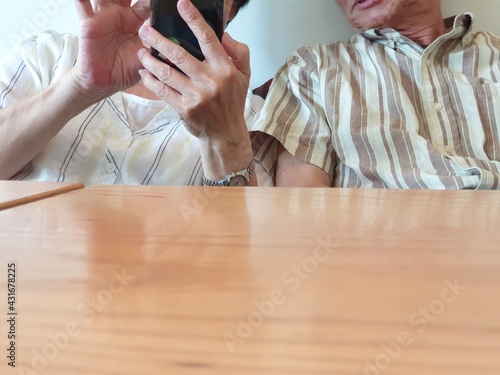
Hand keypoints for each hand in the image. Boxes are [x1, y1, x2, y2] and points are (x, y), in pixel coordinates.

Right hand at [72, 0, 150, 99]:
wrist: (104, 82)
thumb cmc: (124, 70)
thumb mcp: (147, 59)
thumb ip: (157, 47)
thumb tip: (172, 41)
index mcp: (138, 21)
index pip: (149, 2)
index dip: (156, 0)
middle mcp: (121, 14)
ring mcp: (104, 15)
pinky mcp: (89, 22)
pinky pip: (82, 4)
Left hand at [136, 0, 250, 144]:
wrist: (225, 134)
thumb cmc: (232, 102)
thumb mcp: (244, 75)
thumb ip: (238, 51)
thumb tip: (223, 34)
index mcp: (225, 68)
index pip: (208, 39)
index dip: (194, 20)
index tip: (181, 4)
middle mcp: (210, 81)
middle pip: (179, 54)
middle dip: (158, 40)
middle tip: (144, 29)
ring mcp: (196, 96)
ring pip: (167, 73)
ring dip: (150, 60)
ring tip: (140, 52)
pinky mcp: (184, 109)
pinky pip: (163, 91)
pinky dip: (150, 81)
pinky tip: (143, 73)